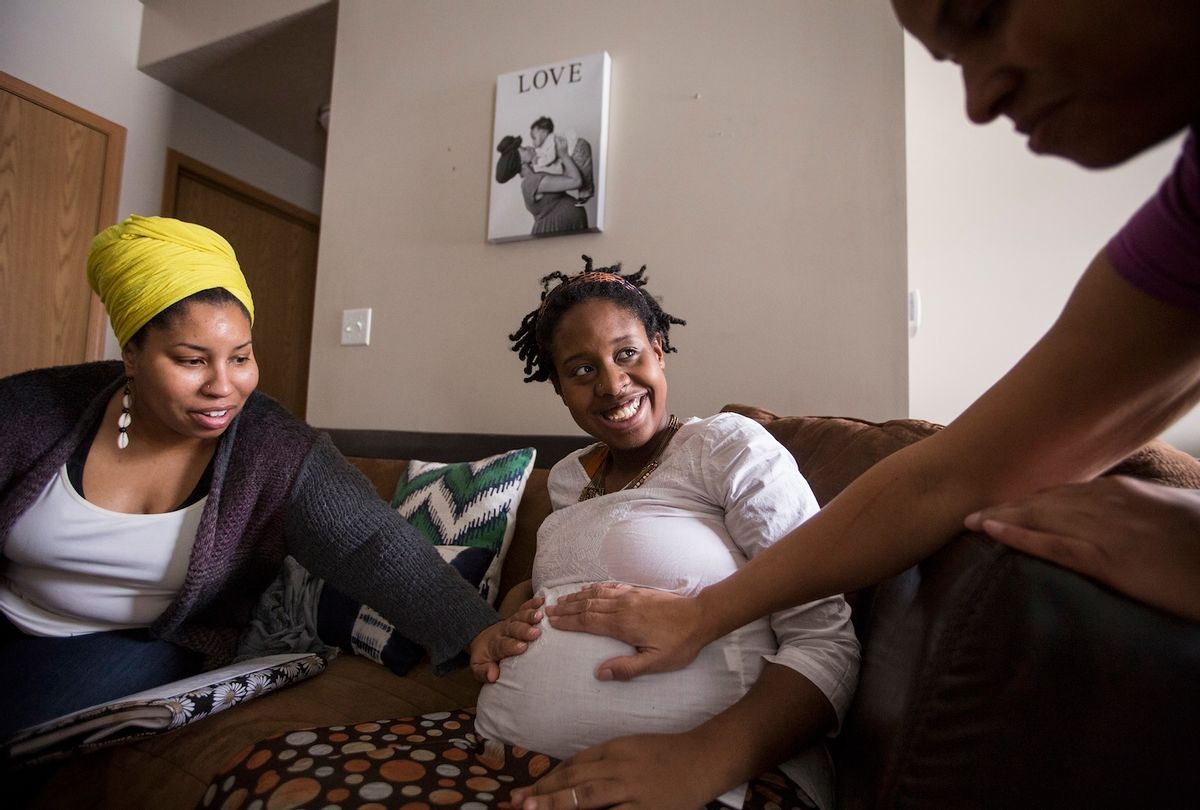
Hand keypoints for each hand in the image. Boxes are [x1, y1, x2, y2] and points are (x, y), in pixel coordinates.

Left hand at [468, 596, 544, 682]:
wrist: (481, 638)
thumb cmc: (485, 657)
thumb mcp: (478, 667)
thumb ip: (483, 671)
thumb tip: (492, 675)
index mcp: (494, 645)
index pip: (503, 645)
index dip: (512, 646)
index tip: (522, 647)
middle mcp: (503, 631)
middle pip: (513, 629)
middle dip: (524, 630)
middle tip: (535, 633)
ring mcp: (510, 622)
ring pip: (519, 617)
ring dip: (530, 615)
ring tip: (540, 615)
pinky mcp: (516, 616)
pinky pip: (523, 608)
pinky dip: (532, 603)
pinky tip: (541, 601)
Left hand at [509, 732, 722, 809]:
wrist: (703, 759)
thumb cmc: (666, 755)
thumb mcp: (631, 748)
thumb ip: (603, 761)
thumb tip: (570, 777)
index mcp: (614, 749)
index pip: (573, 766)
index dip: (546, 780)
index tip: (525, 792)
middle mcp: (619, 767)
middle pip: (574, 782)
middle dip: (542, 794)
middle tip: (516, 804)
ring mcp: (632, 790)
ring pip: (587, 799)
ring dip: (557, 805)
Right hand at [546, 584, 708, 680]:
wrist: (701, 616)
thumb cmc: (680, 643)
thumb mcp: (656, 663)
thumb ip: (627, 669)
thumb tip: (599, 673)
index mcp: (623, 625)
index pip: (588, 622)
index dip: (568, 622)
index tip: (550, 622)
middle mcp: (623, 607)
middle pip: (587, 606)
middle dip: (566, 608)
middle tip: (547, 610)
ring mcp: (631, 597)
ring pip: (597, 594)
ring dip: (577, 597)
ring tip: (561, 598)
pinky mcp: (639, 592)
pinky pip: (611, 587)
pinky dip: (596, 588)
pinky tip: (590, 589)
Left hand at [965, 477, 1199, 620]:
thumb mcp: (1169, 517)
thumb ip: (1137, 513)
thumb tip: (1120, 521)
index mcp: (1122, 492)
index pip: (1062, 491)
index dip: (1028, 499)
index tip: (1002, 503)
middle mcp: (1108, 503)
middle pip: (1042, 501)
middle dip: (1004, 505)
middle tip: (969, 510)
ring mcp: (1106, 530)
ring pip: (1039, 517)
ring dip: (1000, 517)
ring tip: (967, 522)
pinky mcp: (1109, 560)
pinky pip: (1052, 545)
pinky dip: (1017, 536)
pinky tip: (990, 533)